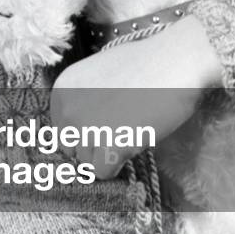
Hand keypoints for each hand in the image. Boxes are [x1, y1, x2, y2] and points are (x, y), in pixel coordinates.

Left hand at [50, 16, 223, 178]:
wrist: (173, 61)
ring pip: (88, 163)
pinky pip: (104, 172)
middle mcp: (67, 110)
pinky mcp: (108, 147)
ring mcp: (86, 129)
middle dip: (94, 145)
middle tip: (120, 126)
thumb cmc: (143, 64)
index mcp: (62, 90)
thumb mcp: (98, 74)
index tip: (103, 122)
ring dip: (109, 153)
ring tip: (131, 125)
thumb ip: (82, 100)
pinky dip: (120, 163)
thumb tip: (77, 129)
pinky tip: (134, 137)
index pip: (61, 131)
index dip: (83, 132)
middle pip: (72, 150)